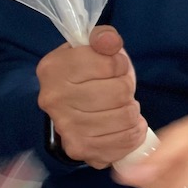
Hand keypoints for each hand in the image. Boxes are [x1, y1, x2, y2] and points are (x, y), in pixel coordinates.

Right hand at [36, 25, 146, 167]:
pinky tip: (126, 124)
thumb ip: (104, 38)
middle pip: (120, 92)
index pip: (110, 63)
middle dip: (126, 87)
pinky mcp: (80, 149)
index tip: (114, 67)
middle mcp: (54, 99)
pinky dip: (134, 131)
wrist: (69, 107)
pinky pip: (126, 141)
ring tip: (121, 105)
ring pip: (126, 117)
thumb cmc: (86, 73)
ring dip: (131, 109)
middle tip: (118, 88)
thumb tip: (109, 41)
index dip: (120, 63)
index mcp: (54, 68)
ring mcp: (66, 128)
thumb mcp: (92, 47)